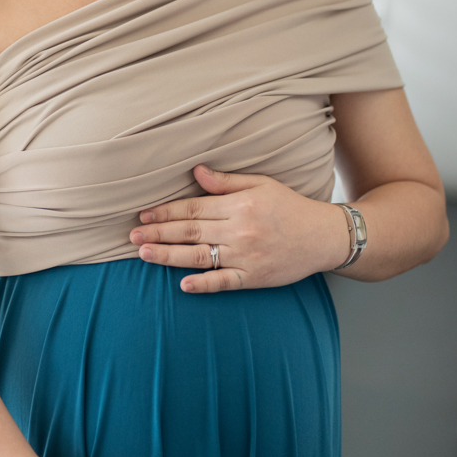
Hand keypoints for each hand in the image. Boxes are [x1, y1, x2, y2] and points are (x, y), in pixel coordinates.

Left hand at [130, 164, 349, 292]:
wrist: (324, 236)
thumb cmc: (290, 207)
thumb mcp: (261, 184)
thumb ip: (226, 182)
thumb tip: (195, 171)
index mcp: (238, 205)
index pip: (193, 208)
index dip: (165, 212)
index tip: (143, 214)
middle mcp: (239, 231)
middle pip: (190, 232)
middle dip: (158, 233)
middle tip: (131, 235)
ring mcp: (246, 256)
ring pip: (200, 257)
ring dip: (169, 256)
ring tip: (144, 253)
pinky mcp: (254, 278)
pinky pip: (224, 282)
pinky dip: (204, 284)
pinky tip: (182, 285)